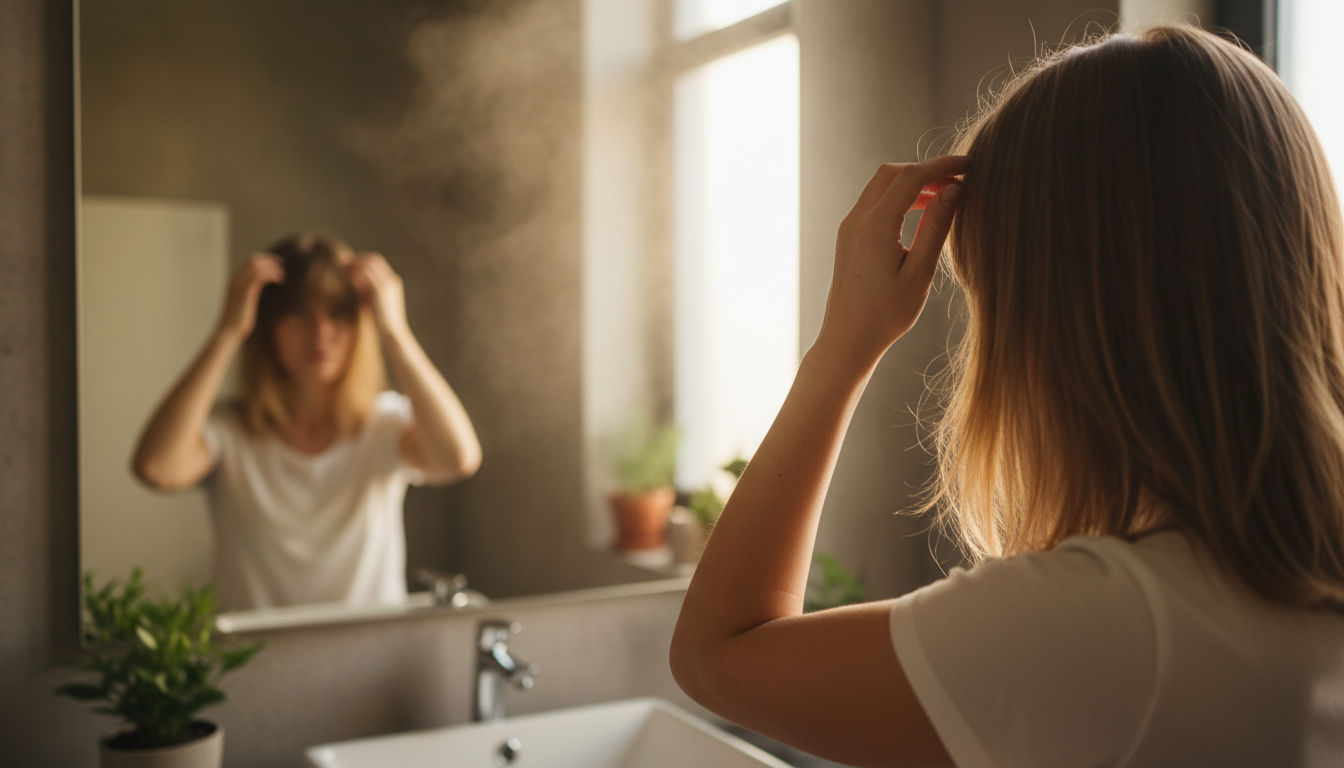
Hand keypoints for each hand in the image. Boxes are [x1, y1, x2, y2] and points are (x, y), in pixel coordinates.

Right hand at [217, 253, 283, 341]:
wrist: (229, 331)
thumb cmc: (239, 320)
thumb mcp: (246, 303)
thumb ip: (252, 292)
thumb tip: (263, 291)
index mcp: (235, 280)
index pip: (251, 261)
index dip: (267, 259)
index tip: (280, 264)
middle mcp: (235, 279)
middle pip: (254, 260)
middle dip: (271, 260)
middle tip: (286, 265)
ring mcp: (239, 284)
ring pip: (257, 266)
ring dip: (273, 267)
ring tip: (284, 275)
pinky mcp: (245, 292)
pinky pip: (259, 276)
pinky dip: (271, 274)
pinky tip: (280, 280)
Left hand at [348, 252, 409, 338]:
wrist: (392, 333)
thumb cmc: (383, 323)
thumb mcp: (375, 302)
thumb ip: (367, 289)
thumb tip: (356, 280)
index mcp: (394, 282)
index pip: (378, 263)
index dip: (363, 261)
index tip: (350, 266)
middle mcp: (392, 279)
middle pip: (374, 258)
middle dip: (358, 259)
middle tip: (342, 264)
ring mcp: (387, 283)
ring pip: (369, 263)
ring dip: (354, 263)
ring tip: (340, 268)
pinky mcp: (379, 288)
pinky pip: (365, 272)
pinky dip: (354, 270)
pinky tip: (344, 274)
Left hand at [815, 156, 967, 366]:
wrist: (847, 340)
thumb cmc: (886, 315)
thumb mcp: (920, 273)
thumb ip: (936, 228)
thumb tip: (954, 190)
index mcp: (875, 227)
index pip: (911, 176)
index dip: (943, 165)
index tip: (970, 165)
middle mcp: (856, 220)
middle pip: (892, 172)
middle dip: (926, 170)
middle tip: (957, 181)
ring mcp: (848, 228)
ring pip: (880, 185)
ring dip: (911, 183)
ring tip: (943, 197)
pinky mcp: (847, 237)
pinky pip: (873, 203)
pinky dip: (897, 198)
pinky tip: (920, 213)